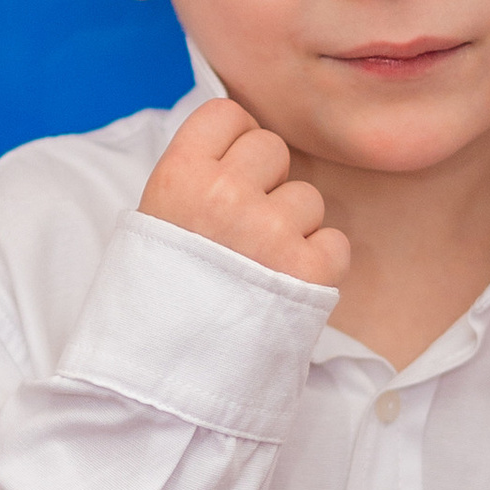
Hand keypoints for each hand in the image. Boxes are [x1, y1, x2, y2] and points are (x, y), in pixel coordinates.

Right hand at [141, 96, 348, 287]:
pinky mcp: (308, 270)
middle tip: (242, 228)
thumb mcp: (155, 222)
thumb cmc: (160, 296)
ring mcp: (269, 232)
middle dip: (265, 182)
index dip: (233, 142)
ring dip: (293, 228)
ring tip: (259, 267)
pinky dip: (318, 264)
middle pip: (272, 148)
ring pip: (307, 197)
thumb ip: (195, 175)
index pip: (227, 114)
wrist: (167, 375)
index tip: (226, 173)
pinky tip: (284, 286)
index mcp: (179, 177)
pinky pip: (335, 241)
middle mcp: (225, 195)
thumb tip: (240, 138)